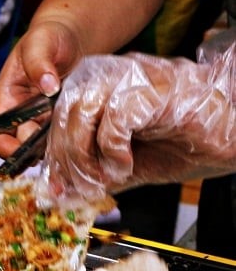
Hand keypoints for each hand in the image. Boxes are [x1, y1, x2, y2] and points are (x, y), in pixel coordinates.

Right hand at [0, 20, 82, 157]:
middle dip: (32, 149)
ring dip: (49, 147)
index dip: (5, 146)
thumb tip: (48, 86)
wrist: (71, 37)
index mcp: (6, 99)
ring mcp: (40, 119)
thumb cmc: (48, 37)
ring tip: (65, 140)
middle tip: (51, 142)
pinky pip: (57, 137)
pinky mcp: (58, 120)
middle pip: (18, 144)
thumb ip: (39, 63)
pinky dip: (64, 140)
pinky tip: (75, 134)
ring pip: (39, 145)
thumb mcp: (40, 43)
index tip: (22, 150)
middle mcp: (20, 113)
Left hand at [44, 45, 235, 201]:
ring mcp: (132, 77)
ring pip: (82, 111)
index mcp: (100, 88)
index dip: (52, 155)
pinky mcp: (152, 88)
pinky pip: (114, 118)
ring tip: (103, 177)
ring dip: (84, 154)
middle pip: (65, 113)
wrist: (231, 136)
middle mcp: (111, 76)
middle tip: (78, 187)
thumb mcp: (126, 165)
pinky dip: (112, 149)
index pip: (58, 117)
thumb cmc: (184, 143)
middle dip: (65, 159)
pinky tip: (125, 165)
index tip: (55, 187)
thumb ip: (93, 174)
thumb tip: (63, 195)